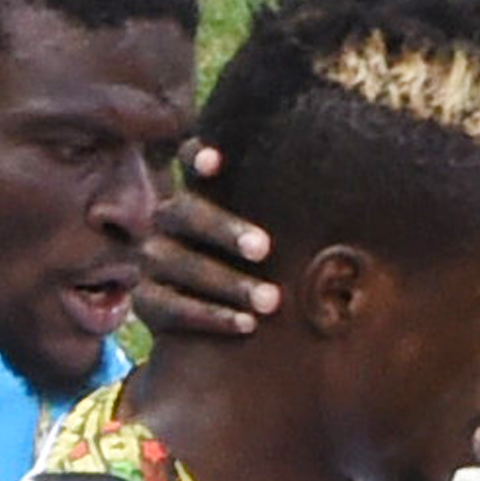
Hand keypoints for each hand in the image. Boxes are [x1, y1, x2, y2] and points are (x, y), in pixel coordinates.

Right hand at [130, 144, 281, 338]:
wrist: (232, 325)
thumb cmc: (269, 265)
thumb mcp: (275, 235)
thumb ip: (285, 208)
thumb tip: (333, 182)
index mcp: (198, 191)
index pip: (188, 159)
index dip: (196, 156)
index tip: (216, 162)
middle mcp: (167, 220)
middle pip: (185, 213)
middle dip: (225, 230)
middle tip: (264, 249)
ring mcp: (150, 260)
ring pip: (179, 264)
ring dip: (228, 283)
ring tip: (271, 300)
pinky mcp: (146, 301)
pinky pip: (172, 308)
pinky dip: (211, 316)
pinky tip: (247, 324)